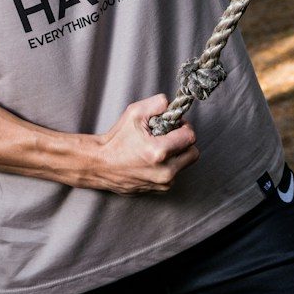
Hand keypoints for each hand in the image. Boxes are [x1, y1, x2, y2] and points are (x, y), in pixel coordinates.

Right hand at [83, 94, 199, 194]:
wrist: (100, 164)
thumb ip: (157, 103)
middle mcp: (165, 171)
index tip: (174, 126)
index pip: (190, 136)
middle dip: (183, 142)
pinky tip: (152, 160)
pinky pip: (174, 174)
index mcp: (159, 152)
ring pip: (184, 164)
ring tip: (158, 149)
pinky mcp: (160, 190)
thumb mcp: (134, 113)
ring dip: (177, 155)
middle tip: (169, 136)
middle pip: (193, 152)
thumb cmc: (116, 140)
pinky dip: (169, 166)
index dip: (183, 127)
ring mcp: (163, 183)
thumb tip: (172, 105)